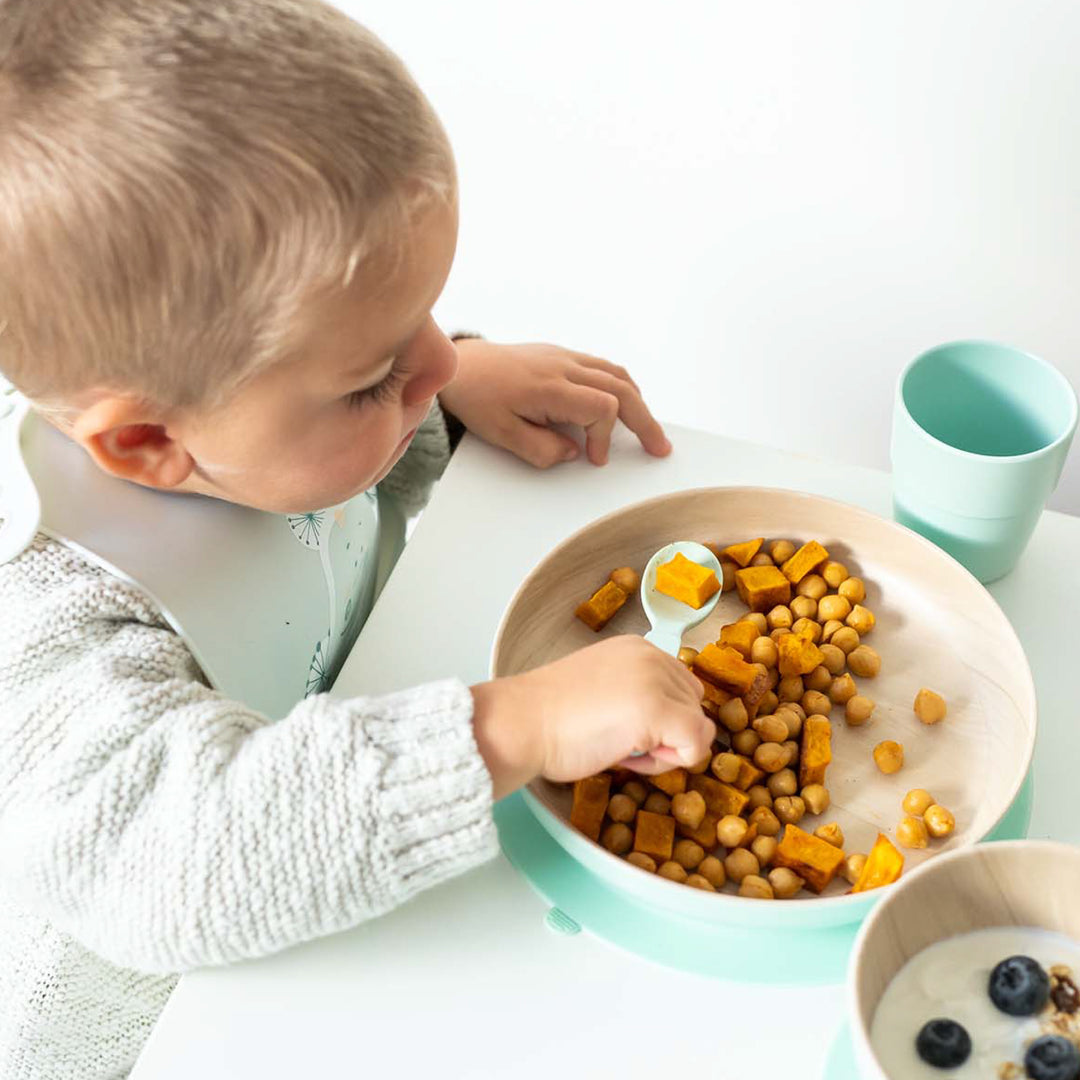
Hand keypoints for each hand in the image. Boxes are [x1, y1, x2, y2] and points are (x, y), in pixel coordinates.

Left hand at [439, 338, 671, 467]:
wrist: (461, 366)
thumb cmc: (478, 400)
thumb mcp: (502, 436)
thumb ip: (541, 450)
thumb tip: (574, 454)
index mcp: (550, 387)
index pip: (602, 407)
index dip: (605, 437)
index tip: (594, 458)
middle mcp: (564, 366)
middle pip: (621, 387)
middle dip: (644, 420)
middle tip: (659, 447)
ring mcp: (565, 357)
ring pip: (617, 373)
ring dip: (638, 401)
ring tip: (649, 428)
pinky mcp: (562, 355)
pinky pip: (603, 367)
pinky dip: (622, 386)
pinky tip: (626, 403)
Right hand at [470, 636, 712, 798]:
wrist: (520, 723)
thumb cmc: (549, 717)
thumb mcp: (604, 687)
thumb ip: (639, 692)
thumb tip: (674, 725)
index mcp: (638, 648)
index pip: (681, 687)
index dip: (659, 717)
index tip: (621, 724)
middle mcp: (652, 657)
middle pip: (693, 706)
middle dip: (666, 732)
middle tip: (620, 741)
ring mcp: (656, 681)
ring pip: (696, 728)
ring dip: (665, 750)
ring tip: (620, 747)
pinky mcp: (657, 711)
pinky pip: (694, 747)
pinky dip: (668, 763)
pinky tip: (629, 757)